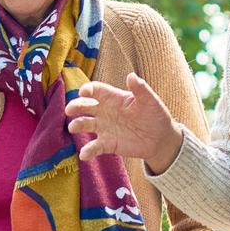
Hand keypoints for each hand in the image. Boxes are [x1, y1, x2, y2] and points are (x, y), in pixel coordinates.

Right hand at [65, 73, 184, 171]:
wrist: (160, 138)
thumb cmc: (155, 115)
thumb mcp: (150, 100)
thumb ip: (141, 89)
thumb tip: (131, 76)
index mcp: (114, 98)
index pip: (97, 91)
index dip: (89, 90)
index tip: (83, 92)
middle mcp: (105, 111)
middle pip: (85, 106)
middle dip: (76, 106)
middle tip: (70, 109)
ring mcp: (104, 128)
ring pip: (86, 124)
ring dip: (77, 125)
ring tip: (73, 127)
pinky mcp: (107, 144)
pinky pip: (95, 147)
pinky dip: (88, 151)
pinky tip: (84, 154)